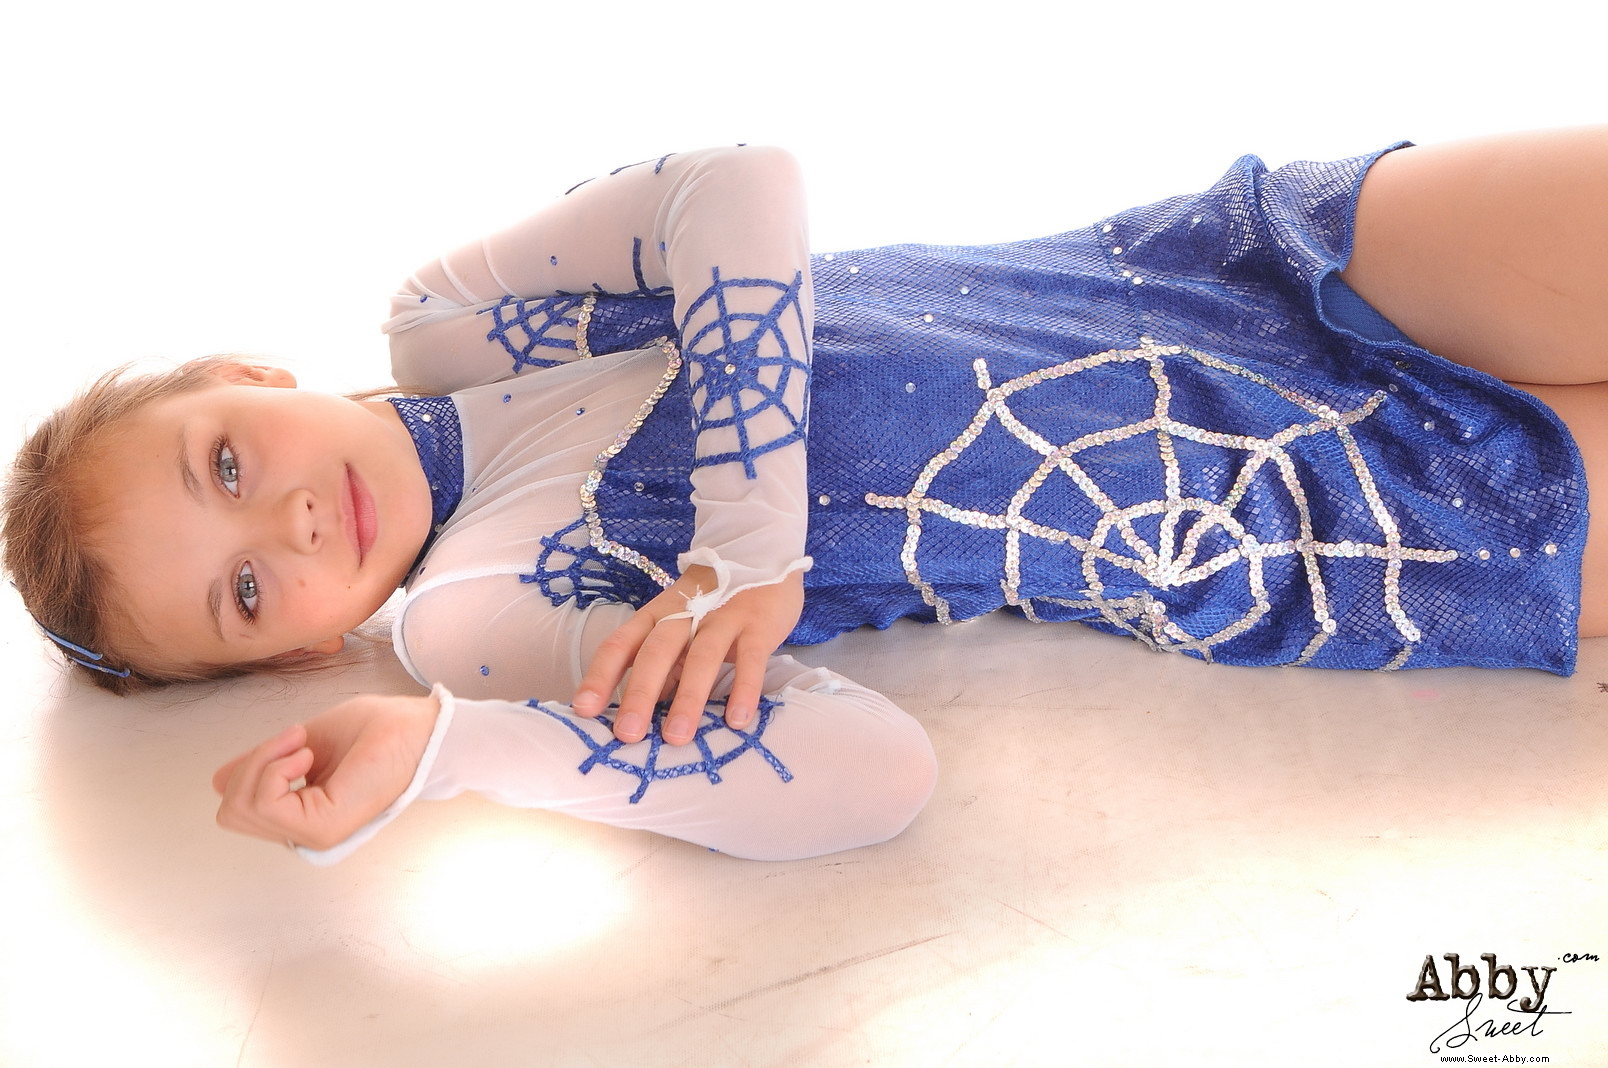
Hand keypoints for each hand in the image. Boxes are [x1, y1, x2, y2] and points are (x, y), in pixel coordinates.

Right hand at [212, 692, 439, 851]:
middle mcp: (306, 830)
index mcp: (302, 813)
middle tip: (296, 739)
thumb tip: (219, 780)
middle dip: (250, 765)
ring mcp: (314, 834)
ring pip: (240, 809)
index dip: (249, 767)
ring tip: (306, 744)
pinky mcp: (324, 828)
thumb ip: (264, 765)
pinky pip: (266, 805)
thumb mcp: (302, 741)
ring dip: (263, 762)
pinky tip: (309, 754)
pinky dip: (275, 768)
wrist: (417, 726)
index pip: (236, 806)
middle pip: (230, 812)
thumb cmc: (376, 729)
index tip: (292, 739)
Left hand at [572, 565, 802, 745]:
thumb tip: (641, 712)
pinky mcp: (759, 624)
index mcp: (657, 615)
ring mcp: (724, 616)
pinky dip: (743, 689)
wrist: (761, 553)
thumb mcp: (681, 629)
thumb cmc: (712, 603)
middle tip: (627, 735)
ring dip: (687, 699)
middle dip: (639, 694)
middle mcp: (685, 613)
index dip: (600, 676)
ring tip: (677, 738)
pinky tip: (737, 720)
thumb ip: (664, 667)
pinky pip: (750, 658)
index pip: (621, 644)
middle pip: (656, 651)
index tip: (583, 711)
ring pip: (702, 657)